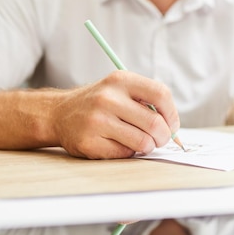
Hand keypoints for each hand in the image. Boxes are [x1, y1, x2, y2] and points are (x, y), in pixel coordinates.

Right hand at [51, 71, 179, 158]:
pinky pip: (125, 154)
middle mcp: (108, 98)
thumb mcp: (120, 89)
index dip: (173, 114)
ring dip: (147, 147)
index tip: (172, 125)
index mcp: (120, 80)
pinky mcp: (89, 142)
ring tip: (139, 142)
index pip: (161, 94)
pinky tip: (117, 144)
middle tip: (160, 140)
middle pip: (155, 123)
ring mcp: (97, 121)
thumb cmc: (100, 104)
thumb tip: (174, 128)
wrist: (59, 113)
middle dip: (164, 137)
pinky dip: (128, 153)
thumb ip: (147, 102)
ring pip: (143, 142)